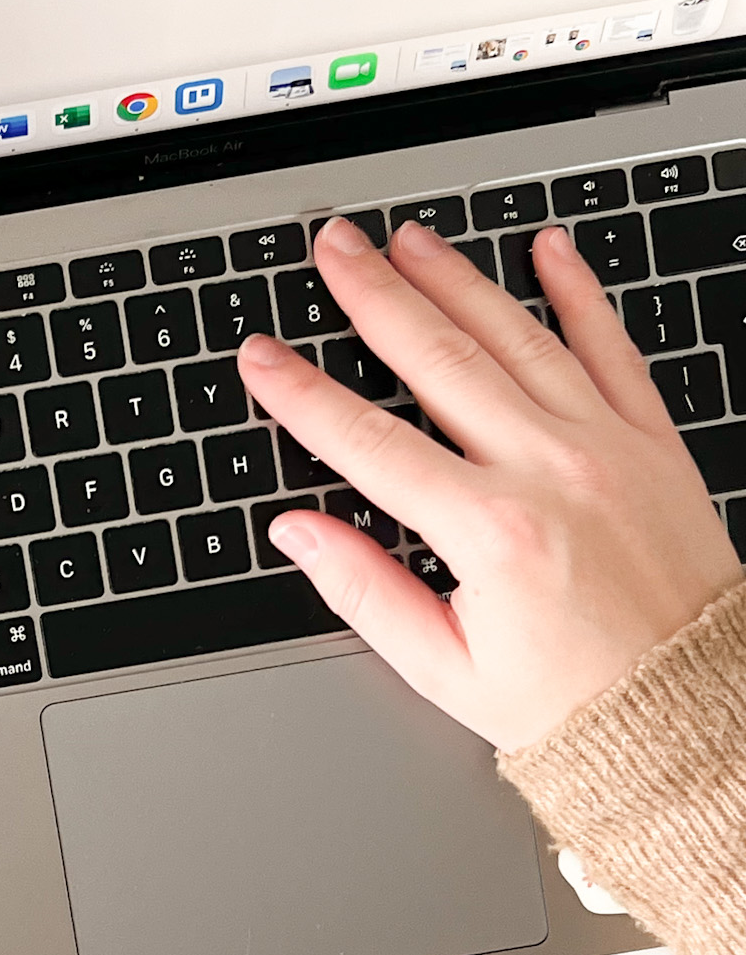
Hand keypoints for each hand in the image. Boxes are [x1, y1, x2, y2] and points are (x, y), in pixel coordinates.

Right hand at [238, 217, 741, 749]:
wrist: (691, 715)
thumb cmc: (573, 703)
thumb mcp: (447, 670)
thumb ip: (366, 593)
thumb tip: (299, 533)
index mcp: (491, 534)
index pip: (369, 445)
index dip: (304, 395)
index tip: (262, 357)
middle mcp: (549, 473)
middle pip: (440, 363)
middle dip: (376, 296)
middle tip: (334, 248)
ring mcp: (607, 448)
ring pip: (517, 338)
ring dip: (457, 279)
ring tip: (408, 239)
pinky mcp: (654, 444)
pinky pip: (613, 348)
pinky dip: (580, 293)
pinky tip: (548, 250)